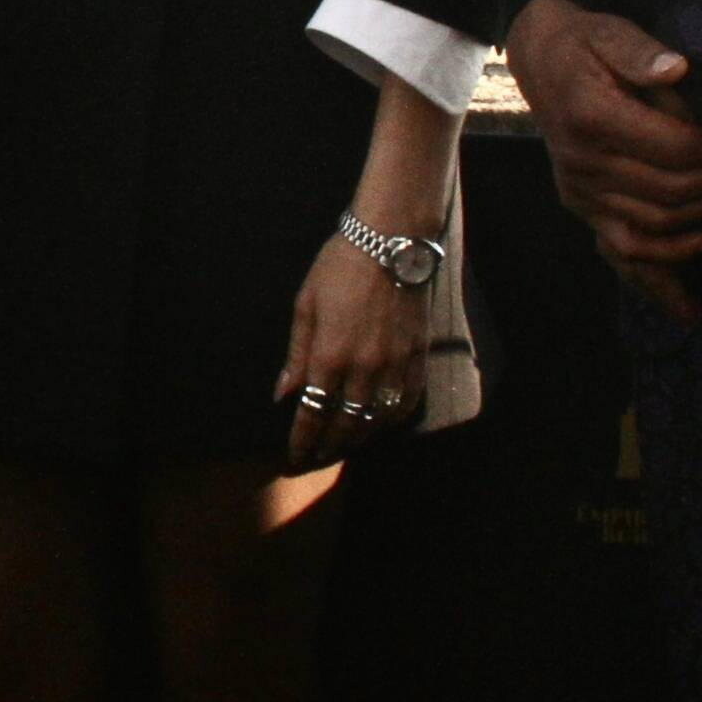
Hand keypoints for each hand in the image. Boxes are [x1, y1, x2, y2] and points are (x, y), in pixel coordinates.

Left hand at [276, 231, 432, 470]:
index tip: (293, 458)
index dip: (302, 441)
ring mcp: (395, 366)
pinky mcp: (418, 358)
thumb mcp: (305, 305)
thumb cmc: (340, 267)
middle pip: (345, 425)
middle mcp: (364, 368)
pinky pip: (406, 404)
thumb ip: (297, 356)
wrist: (391, 241)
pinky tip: (379, 426)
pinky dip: (390, 422)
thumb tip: (283, 395)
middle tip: (315, 459)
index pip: (313, 414)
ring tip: (343, 448)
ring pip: (377, 421)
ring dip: (358, 440)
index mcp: (330, 355)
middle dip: (327, 448)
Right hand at [505, 0, 701, 324]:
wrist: (541, 63)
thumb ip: (641, 51)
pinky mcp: (580, 204)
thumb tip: (677, 68)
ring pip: (656, 220)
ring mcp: (578, 187)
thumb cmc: (585, 44)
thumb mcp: (610, 32)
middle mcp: (581, 158)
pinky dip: (668, 252)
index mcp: (590, 115)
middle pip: (670, 189)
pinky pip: (626, 245)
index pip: (673, 148)